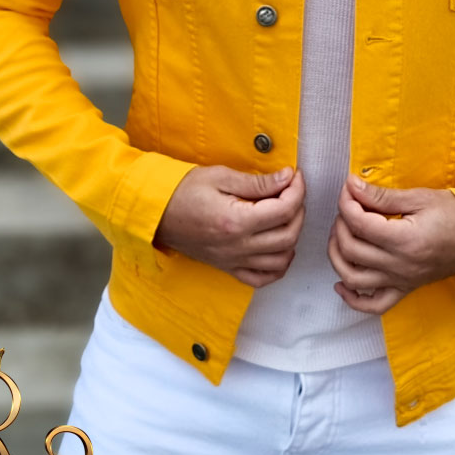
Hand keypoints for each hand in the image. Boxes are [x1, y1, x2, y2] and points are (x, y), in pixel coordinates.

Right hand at [153, 165, 305, 287]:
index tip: (295, 175)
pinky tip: (279, 247)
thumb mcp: (220, 177)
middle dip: (299, 210)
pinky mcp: (228, 267)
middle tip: (292, 192)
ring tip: (286, 216)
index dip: (297, 189)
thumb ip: (257, 182)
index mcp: (237, 221)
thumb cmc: (183, 191)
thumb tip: (287, 178)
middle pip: (289, 235)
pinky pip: (263, 278)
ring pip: (282, 259)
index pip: (285, 209)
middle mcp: (238, 246)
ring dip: (292, 237)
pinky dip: (278, 266)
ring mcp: (234, 260)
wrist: (156, 214)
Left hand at [328, 174, 454, 314]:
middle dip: (341, 224)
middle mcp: (399, 265)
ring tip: (341, 236)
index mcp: (404, 240)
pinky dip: (352, 299)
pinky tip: (341, 283)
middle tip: (348, 207)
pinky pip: (373, 304)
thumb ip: (381, 196)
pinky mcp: (405, 289)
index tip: (348, 189)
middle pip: (351, 249)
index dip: (346, 203)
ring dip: (337, 257)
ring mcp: (401, 281)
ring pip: (353, 278)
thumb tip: (351, 186)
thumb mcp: (419, 197)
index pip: (359, 223)